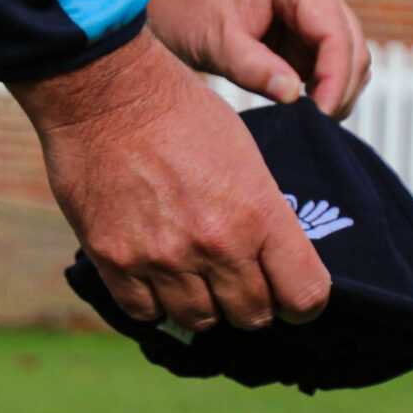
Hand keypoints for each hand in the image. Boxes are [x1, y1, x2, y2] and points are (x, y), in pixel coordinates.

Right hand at [12, 34, 330, 331]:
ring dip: (203, 305)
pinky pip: (146, 312)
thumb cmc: (182, 112)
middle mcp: (216, 243)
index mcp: (258, 212)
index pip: (305, 295)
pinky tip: (156, 276)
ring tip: (195, 276)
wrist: (108, 91)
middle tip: (238, 282)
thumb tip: (272, 261)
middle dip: (251, 304)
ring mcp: (163, 257)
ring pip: (200, 320)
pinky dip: (154, 302)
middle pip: (252, 316)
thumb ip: (262, 214)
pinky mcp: (116, 261)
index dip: (303, 305)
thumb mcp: (246, 155)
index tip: (293, 301)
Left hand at [127, 0, 371, 118]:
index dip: (335, 77)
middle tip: (317, 126)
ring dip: (337, 88)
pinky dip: (327, 84)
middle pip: (351, 42)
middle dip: (340, 87)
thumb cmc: (187, 9)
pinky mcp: (310, 24)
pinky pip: (333, 58)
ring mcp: (316, 2)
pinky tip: (306, 107)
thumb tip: (294, 96)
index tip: (321, 116)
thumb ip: (253, 67)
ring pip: (349, 52)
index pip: (334, 32)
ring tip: (310, 119)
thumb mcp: (214, 41)